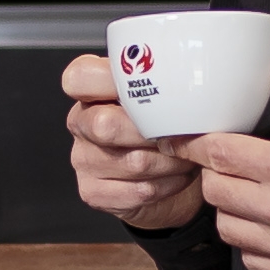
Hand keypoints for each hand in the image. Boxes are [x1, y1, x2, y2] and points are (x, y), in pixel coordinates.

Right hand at [57, 53, 204, 232]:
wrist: (165, 172)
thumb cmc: (162, 125)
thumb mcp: (159, 94)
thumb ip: (162, 81)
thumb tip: (191, 79)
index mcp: (88, 91)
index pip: (78, 78)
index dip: (110, 81)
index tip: (148, 85)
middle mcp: (79, 123)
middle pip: (106, 124)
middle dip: (155, 130)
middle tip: (183, 130)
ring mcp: (83, 160)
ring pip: (134, 162)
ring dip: (173, 160)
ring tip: (190, 153)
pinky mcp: (93, 192)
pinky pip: (140, 190)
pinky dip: (170, 183)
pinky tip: (179, 175)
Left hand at [190, 51, 269, 269]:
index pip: (220, 153)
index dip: (194, 142)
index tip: (182, 136)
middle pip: (215, 192)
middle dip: (212, 171)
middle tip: (224, 159)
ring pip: (229, 231)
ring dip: (228, 209)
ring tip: (244, 191)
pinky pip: (254, 263)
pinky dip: (250, 243)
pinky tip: (264, 224)